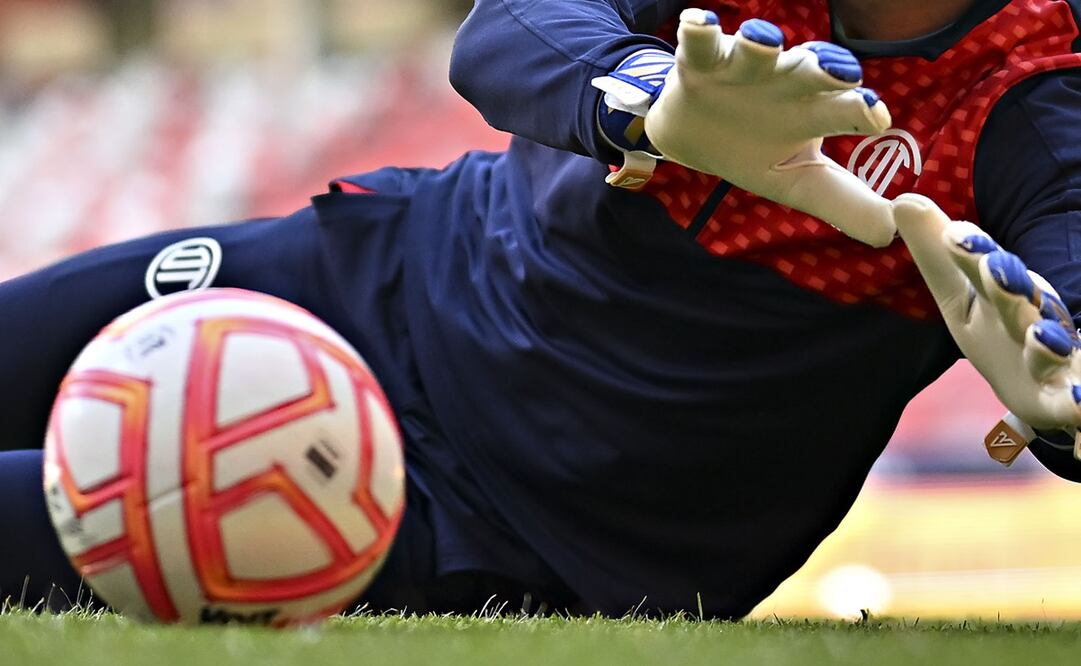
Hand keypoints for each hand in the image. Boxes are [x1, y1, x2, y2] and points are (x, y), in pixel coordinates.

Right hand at [625, 9, 894, 246]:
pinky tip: (697, 24)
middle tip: (842, 70)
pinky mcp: (701, 61)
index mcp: (814, 112)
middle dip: (826, 67)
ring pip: (757, 50)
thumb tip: (892, 233)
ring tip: (762, 40)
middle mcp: (785, 83)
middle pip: (811, 70)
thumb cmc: (758, 149)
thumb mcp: (799, 183)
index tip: (876, 116)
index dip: (861, 110)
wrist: (694, 132)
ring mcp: (743, 67)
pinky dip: (698, 31)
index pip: (845, 109)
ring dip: (760, 42)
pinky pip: (699, 41)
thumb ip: (845, 204)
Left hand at [893, 193, 1080, 460]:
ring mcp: (1056, 363)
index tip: (952, 236)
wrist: (1060, 394)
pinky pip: (1076, 407)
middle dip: (1009, 288)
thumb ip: (937, 253)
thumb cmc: (1003, 336)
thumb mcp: (964, 299)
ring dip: (1049, 345)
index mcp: (1005, 294)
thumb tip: (904, 199)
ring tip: (1041, 338)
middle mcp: (1035, 321)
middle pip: (1020, 304)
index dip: (972, 252)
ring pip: (1052, 352)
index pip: (985, 269)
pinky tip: (1080, 404)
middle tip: (994, 270)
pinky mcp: (1068, 405)